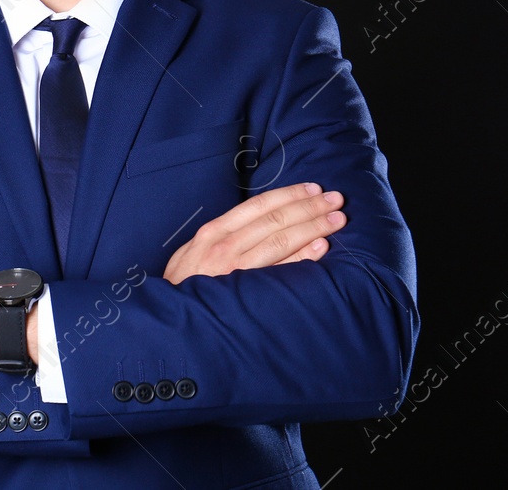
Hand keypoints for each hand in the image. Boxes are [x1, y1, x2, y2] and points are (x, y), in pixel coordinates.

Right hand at [163, 181, 346, 284]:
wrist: (171, 318)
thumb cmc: (184, 284)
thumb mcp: (194, 250)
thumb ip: (224, 235)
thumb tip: (259, 222)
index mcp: (215, 231)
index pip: (259, 205)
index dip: (289, 194)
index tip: (313, 188)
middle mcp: (226, 246)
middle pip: (275, 220)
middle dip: (309, 207)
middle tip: (336, 199)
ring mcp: (236, 270)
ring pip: (281, 241)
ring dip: (312, 227)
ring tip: (336, 220)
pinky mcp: (246, 292)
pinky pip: (280, 272)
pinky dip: (302, 258)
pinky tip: (321, 247)